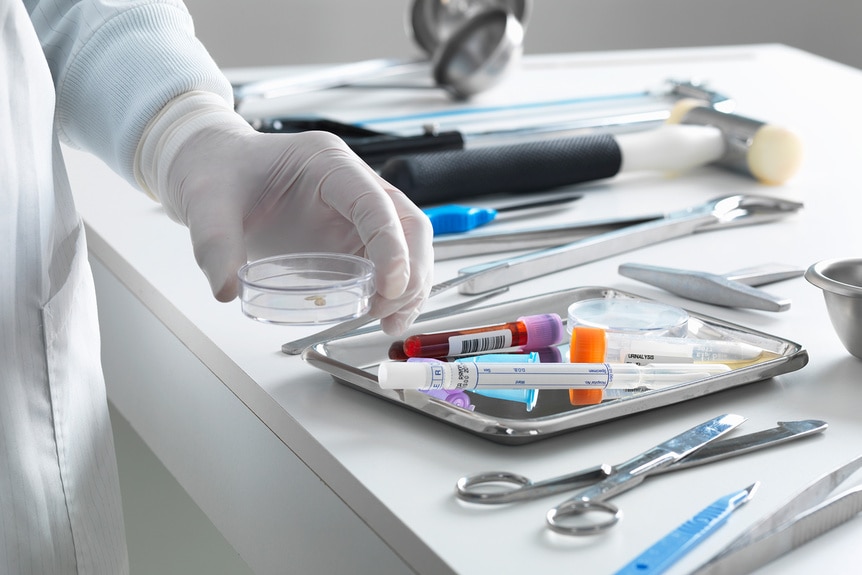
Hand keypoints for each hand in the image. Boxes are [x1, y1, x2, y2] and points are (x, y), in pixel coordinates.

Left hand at [135, 92, 433, 333]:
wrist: (214, 168)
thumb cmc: (219, 173)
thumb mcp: (207, 202)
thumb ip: (215, 243)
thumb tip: (227, 290)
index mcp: (327, 164)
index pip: (375, 202)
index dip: (391, 244)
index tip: (389, 286)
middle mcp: (352, 185)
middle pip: (408, 223)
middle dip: (410, 269)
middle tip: (389, 310)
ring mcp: (356, 212)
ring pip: (408, 244)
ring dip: (410, 284)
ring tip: (391, 321)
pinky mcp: (351, 237)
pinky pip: (388, 262)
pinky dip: (395, 291)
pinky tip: (385, 315)